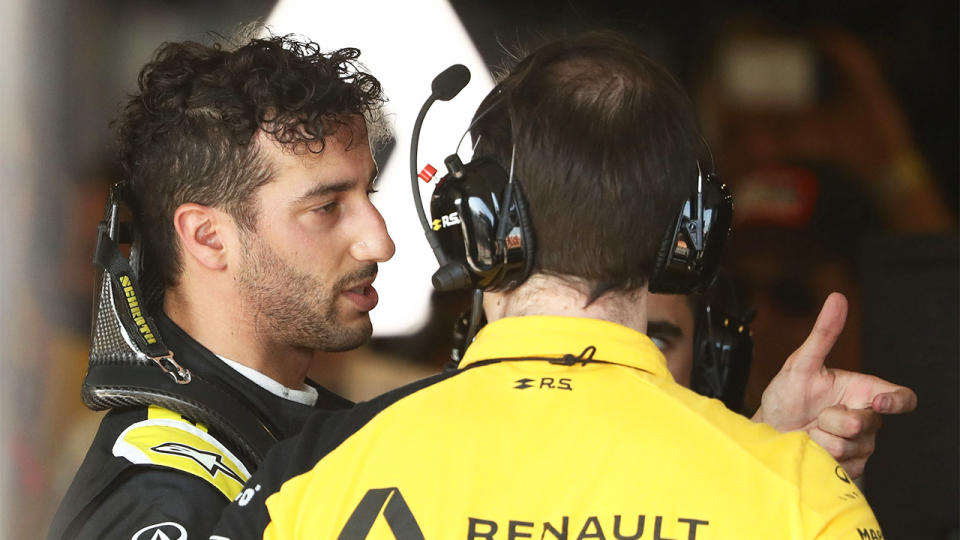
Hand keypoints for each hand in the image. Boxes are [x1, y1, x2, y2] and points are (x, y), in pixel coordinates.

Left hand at [751, 292, 917, 478]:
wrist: (769, 429)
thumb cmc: (787, 395)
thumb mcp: (801, 362)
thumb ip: (822, 333)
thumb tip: (837, 298)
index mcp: (862, 392)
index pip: (900, 398)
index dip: (897, 401)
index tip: (877, 402)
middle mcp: (866, 417)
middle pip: (869, 423)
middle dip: (835, 419)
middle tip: (817, 415)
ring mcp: (860, 444)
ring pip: (852, 445)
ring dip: (824, 437)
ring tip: (810, 429)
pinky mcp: (851, 466)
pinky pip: (843, 463)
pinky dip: (821, 453)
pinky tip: (811, 445)